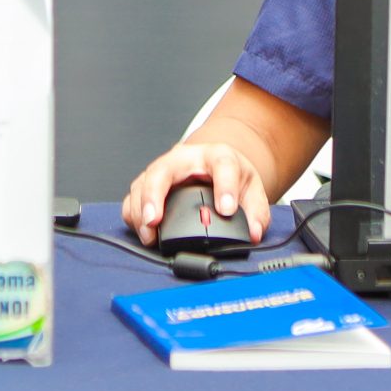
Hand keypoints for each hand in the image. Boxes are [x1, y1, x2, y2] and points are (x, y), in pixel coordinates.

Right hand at [122, 140, 269, 246]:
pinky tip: (142, 231)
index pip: (222, 166)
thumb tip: (253, 233)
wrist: (216, 163)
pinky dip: (133, 215)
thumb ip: (257, 212)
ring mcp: (164, 169)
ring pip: (142, 183)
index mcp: (217, 156)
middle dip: (155, 196)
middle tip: (155, 220)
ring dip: (140, 210)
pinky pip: (133, 197)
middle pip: (163, 170)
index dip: (225, 188)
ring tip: (148, 234)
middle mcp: (185, 158)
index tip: (226, 210)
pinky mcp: (149, 183)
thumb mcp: (252, 189)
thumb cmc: (231, 176)